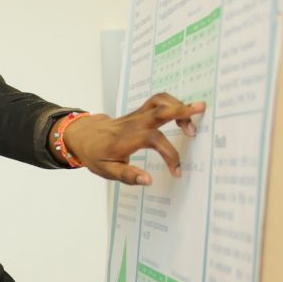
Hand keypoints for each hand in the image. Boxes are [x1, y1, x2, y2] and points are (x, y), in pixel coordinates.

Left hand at [62, 93, 205, 184]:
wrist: (81, 135)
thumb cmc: (95, 154)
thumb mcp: (106, 170)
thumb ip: (127, 176)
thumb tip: (148, 180)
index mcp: (127, 139)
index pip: (155, 141)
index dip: (170, 155)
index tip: (177, 171)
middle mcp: (133, 123)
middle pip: (158, 111)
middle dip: (180, 109)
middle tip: (201, 108)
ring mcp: (136, 115)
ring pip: (158, 101)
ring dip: (177, 104)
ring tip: (194, 117)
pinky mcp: (138, 112)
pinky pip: (156, 102)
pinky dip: (171, 103)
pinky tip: (182, 115)